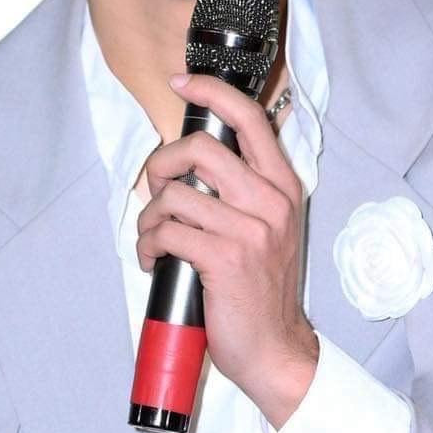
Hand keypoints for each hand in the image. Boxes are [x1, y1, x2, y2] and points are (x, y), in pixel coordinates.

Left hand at [137, 73, 319, 428]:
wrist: (276, 348)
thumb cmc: (263, 290)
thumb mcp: (268, 229)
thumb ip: (244, 191)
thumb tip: (194, 161)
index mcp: (284, 187)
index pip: (250, 118)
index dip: (211, 92)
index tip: (182, 84)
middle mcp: (272, 201)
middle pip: (201, 148)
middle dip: (163, 165)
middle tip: (157, 191)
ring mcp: (250, 229)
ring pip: (175, 196)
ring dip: (149, 219)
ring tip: (155, 241)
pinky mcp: (225, 257)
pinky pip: (167, 233)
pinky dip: (148, 246)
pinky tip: (154, 261)